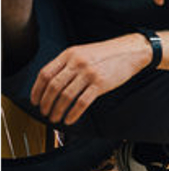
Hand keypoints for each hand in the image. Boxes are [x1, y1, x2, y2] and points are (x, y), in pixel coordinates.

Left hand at [30, 34, 150, 124]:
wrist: (131, 51)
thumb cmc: (107, 54)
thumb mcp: (83, 52)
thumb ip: (67, 64)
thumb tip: (50, 84)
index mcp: (69, 54)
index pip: (45, 74)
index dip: (37, 90)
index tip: (35, 101)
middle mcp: (77, 63)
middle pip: (53, 87)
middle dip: (46, 103)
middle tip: (44, 112)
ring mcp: (89, 73)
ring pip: (65, 96)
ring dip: (57, 110)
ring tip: (55, 118)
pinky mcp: (101, 84)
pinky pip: (82, 102)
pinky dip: (73, 113)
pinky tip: (70, 119)